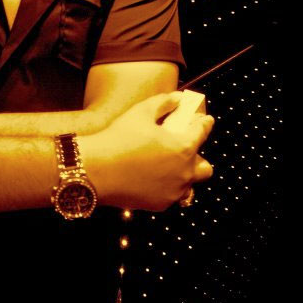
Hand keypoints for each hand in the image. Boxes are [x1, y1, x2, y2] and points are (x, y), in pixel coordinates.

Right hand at [80, 92, 214, 211]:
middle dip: (198, 157)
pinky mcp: (160, 204)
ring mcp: (173, 191)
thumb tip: (177, 98)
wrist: (97, 170)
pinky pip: (172, 195)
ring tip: (168, 166)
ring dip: (184, 175)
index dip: (205, 123)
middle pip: (204, 168)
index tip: (205, 120)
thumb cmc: (119, 137)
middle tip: (183, 149)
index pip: (202, 132)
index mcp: (183, 147)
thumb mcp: (141, 112)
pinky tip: (153, 177)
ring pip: (189, 185)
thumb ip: (163, 102)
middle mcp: (184, 172)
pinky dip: (167, 186)